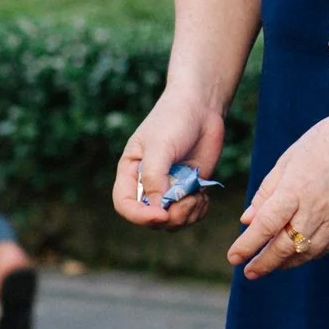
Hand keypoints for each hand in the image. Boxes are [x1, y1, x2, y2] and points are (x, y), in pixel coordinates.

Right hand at [112, 87, 226, 231]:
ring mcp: (169, 189)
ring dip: (188, 214)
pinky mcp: (189, 190)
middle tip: (189, 199)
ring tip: (198, 195)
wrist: (202, 108)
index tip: (162, 214)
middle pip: (151, 219)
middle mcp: (147, 185)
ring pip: (172, 221)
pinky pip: (191, 214)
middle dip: (171, 216)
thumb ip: (154, 177)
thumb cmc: (173, 119)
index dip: (140, 216)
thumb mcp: (159, 146)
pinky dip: (199, 211)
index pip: (124, 205)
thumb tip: (157, 208)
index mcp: (130, 172)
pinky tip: (204, 195)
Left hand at [228, 108, 328, 279]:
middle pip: (285, 246)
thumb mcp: (285, 163)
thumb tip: (247, 221)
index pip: (266, 225)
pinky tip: (295, 254)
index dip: (248, 244)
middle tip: (249, 272)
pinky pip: (325, 247)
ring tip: (270, 265)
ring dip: (285, 263)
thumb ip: (265, 194)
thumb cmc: (321, 145)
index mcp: (295, 190)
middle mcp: (316, 209)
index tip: (234, 257)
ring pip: (306, 252)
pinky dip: (307, 254)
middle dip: (264, 263)